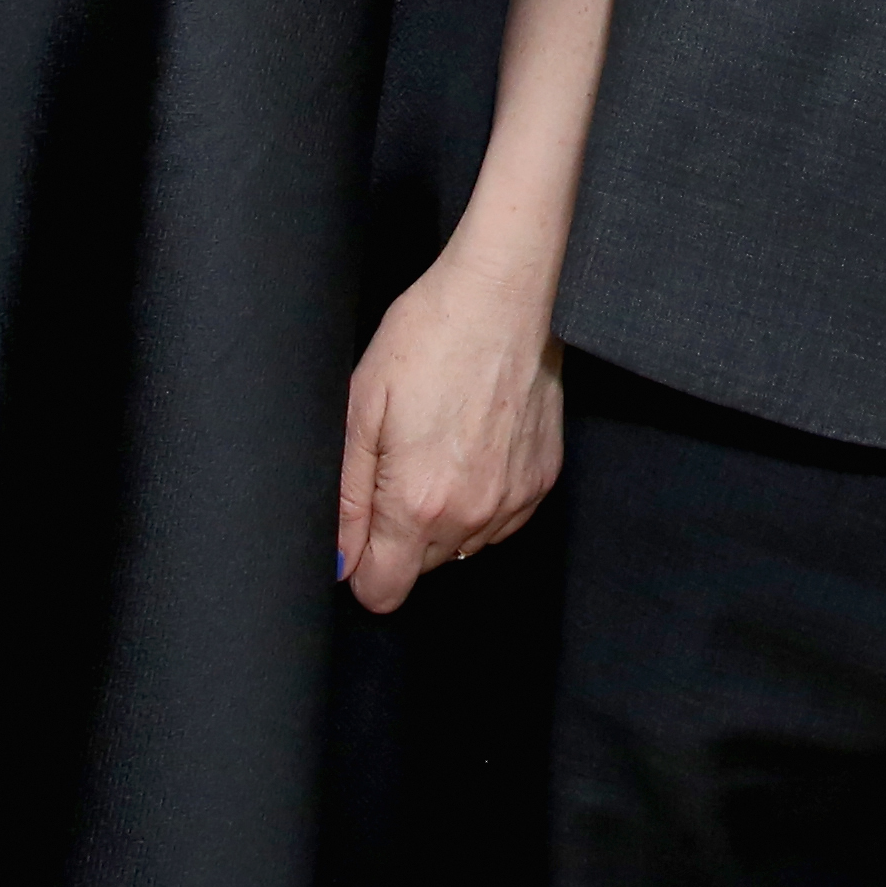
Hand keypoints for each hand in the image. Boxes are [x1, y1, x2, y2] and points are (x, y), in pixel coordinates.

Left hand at [337, 244, 565, 613]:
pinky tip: (473, 445)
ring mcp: (514, 498)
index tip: (362, 525)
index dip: (363, 566)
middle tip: (401, 462)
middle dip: (402, 533)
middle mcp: (472, 513)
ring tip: (440, 447)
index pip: (383, 591)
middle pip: (422, 568)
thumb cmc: (426, 337)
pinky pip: (502, 520)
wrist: (501, 295)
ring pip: (464, 546)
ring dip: (444, 516)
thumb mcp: (361, 409)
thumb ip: (347, 498)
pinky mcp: (544, 478)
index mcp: (418, 503)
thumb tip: (341, 562)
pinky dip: (483, 498)